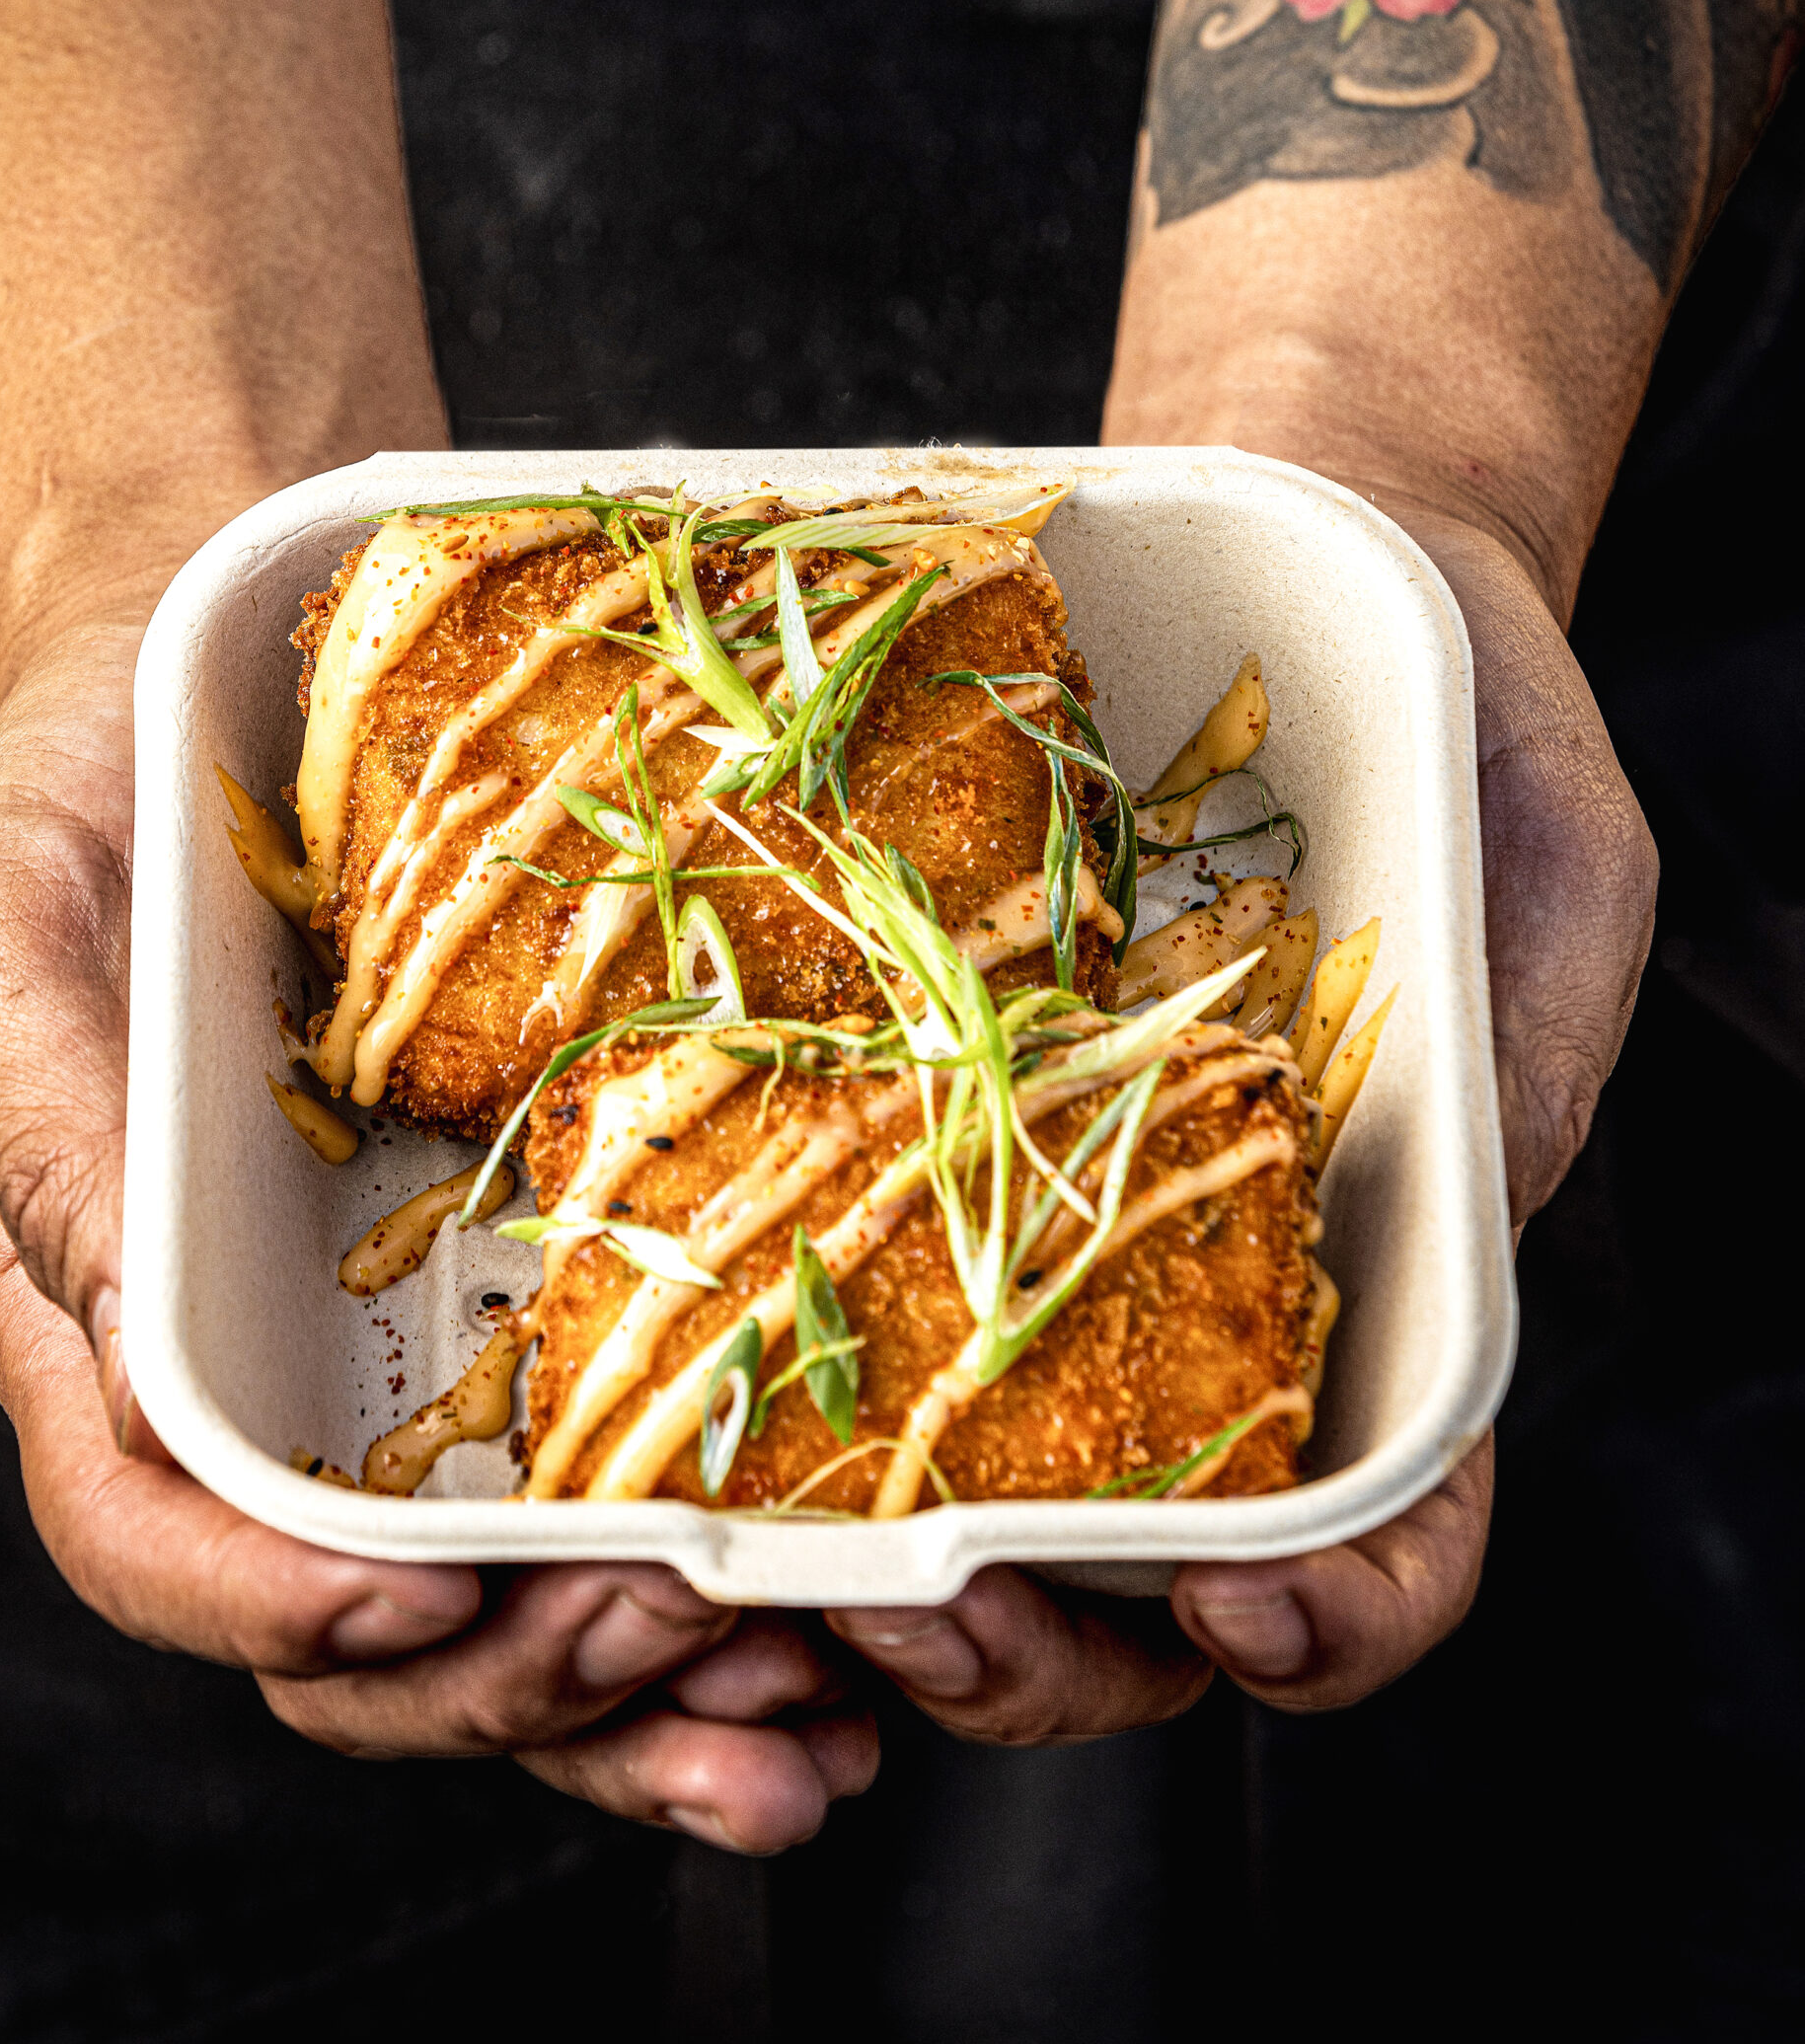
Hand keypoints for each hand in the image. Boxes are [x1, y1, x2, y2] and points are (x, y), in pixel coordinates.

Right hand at [0, 615, 876, 1851]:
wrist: (239, 677)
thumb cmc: (98, 796)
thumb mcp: (19, 932)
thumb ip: (46, 1126)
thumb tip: (119, 1350)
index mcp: (105, 1313)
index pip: (151, 1532)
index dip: (266, 1606)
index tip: (409, 1601)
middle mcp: (264, 1374)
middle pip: (353, 1630)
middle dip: (504, 1680)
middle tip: (672, 1634)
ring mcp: (405, 1354)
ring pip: (502, 1607)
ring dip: (642, 1703)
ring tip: (796, 1715)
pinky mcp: (538, 1301)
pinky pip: (612, 1489)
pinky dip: (708, 1594)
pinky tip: (829, 1630)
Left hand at [828, 499, 1653, 1726]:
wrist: (1296, 567)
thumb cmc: (1460, 722)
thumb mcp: (1545, 872)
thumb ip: (1519, 1052)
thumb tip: (1473, 1208)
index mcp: (1378, 1284)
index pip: (1387, 1531)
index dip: (1335, 1621)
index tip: (1240, 1608)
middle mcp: (1196, 1299)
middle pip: (1126, 1582)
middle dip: (1030, 1648)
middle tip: (927, 1613)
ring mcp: (1035, 1223)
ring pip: (946, 1489)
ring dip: (857, 1568)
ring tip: (768, 1557)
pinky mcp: (907, 1124)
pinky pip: (819, 1273)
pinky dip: (753, 1371)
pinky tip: (671, 1372)